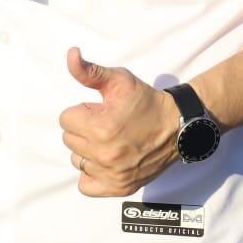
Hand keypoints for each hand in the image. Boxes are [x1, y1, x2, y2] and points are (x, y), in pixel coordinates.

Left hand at [58, 47, 179, 196]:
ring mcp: (112, 174)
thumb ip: (89, 71)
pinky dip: (91, 174)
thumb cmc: (146, 101)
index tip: (99, 111)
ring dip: (87, 150)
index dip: (81, 111)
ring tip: (108, 141)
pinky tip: (103, 161)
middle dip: (83, 129)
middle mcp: (105, 155)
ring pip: (77, 160)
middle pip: (69, 140)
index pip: (65, 120)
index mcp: (100, 128)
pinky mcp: (120, 187)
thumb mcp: (118, 80)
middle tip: (106, 124)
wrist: (176, 126)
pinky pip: (86, 186)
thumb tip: (71, 54)